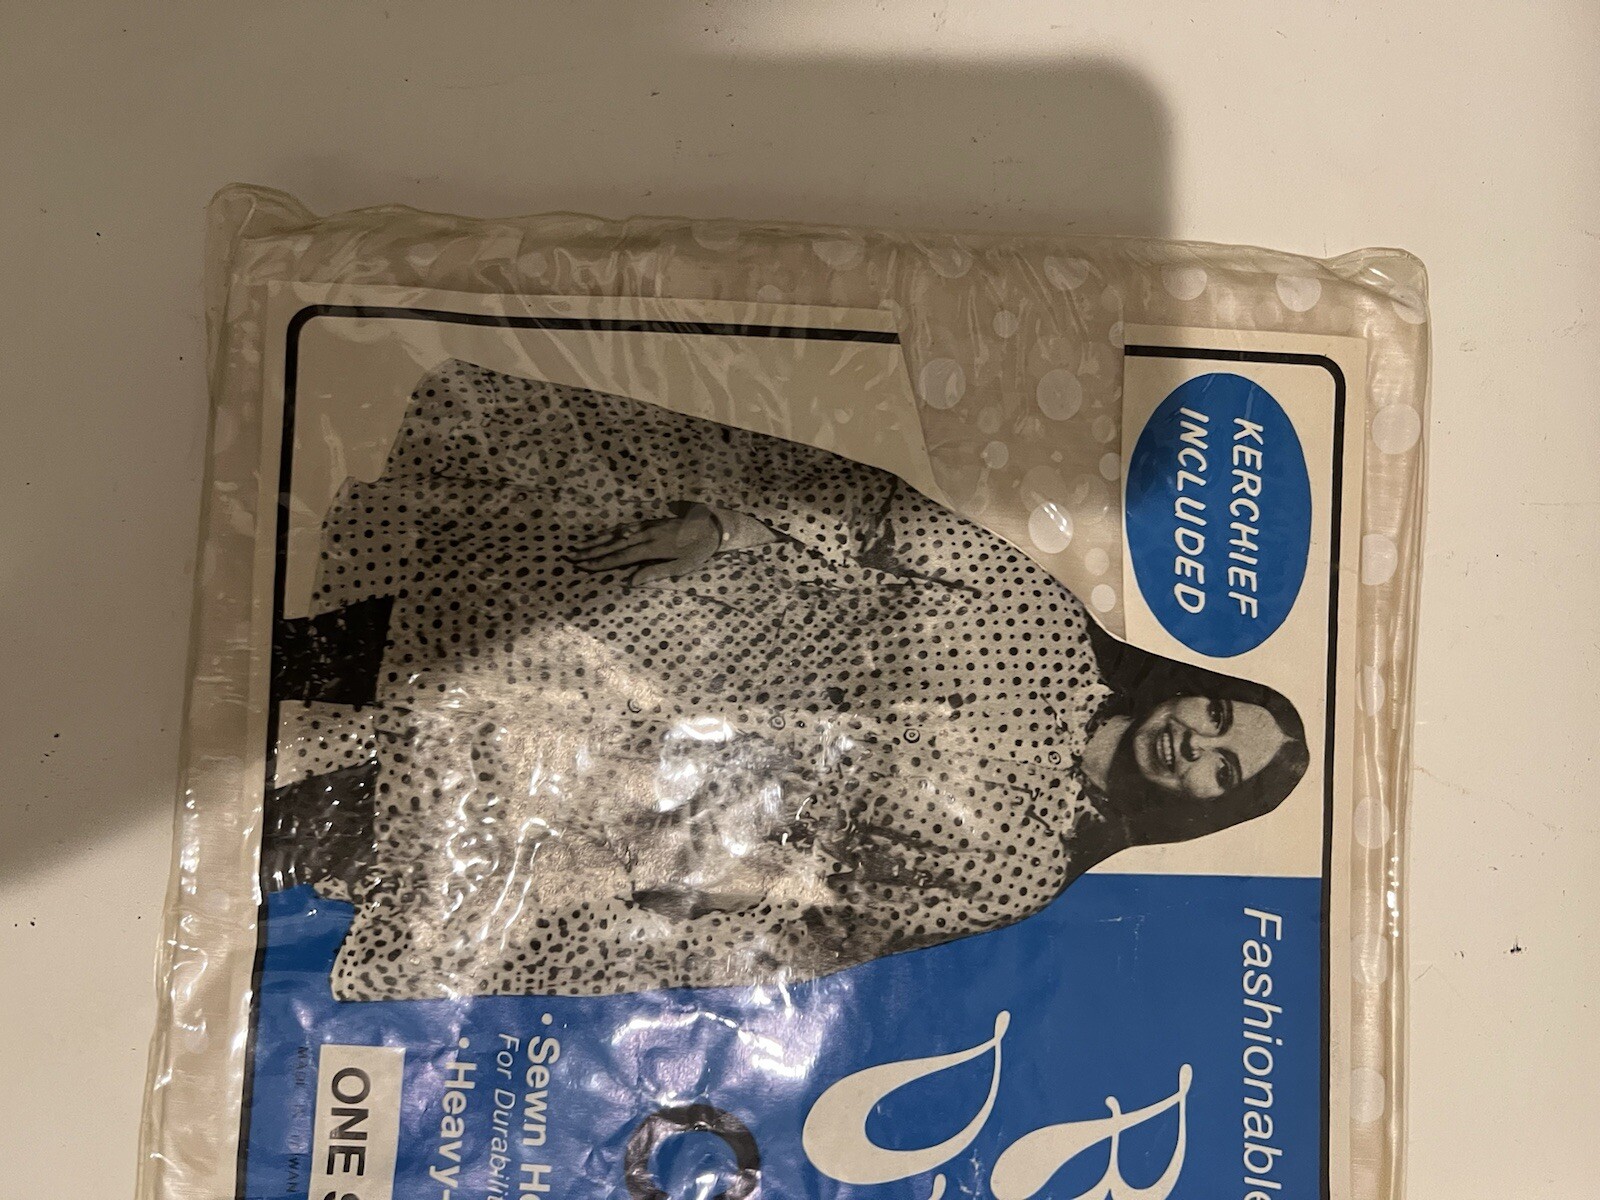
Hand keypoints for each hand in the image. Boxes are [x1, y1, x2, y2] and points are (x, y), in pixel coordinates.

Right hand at [569, 504, 723, 582]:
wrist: (712, 526)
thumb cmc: (699, 551)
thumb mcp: (681, 567)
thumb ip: (655, 572)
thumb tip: (631, 581)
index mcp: (651, 549)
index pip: (620, 558)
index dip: (600, 563)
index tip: (583, 566)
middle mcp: (645, 535)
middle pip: (612, 545)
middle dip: (590, 551)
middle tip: (570, 556)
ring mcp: (646, 526)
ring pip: (616, 534)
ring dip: (596, 540)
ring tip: (578, 545)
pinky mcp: (650, 521)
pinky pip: (625, 526)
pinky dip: (610, 531)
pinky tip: (602, 534)